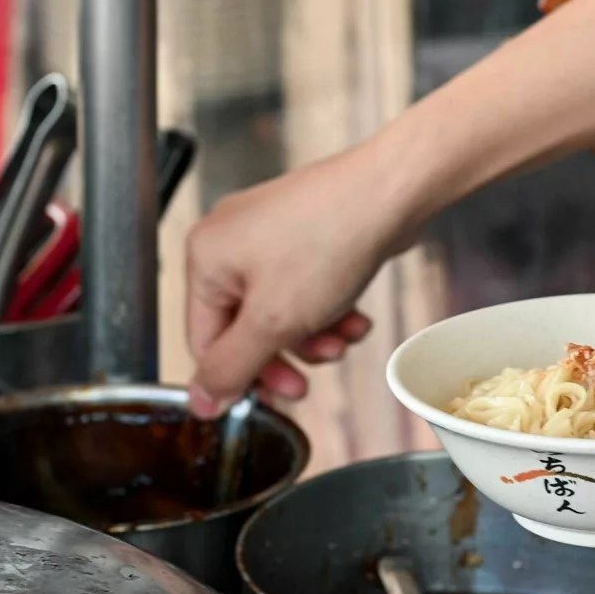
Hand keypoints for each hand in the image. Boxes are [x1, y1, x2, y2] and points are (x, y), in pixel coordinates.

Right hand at [184, 141, 411, 417]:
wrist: (393, 190)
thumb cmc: (330, 240)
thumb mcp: (274, 321)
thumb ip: (233, 366)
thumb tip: (201, 402)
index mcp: (205, 257)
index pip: (204, 341)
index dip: (238, 378)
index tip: (268, 402)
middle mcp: (229, 240)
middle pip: (243, 328)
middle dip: (282, 357)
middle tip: (305, 384)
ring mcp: (268, 233)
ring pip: (280, 312)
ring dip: (312, 336)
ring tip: (343, 339)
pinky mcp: (305, 233)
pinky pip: (305, 288)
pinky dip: (329, 310)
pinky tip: (356, 318)